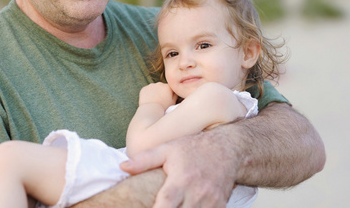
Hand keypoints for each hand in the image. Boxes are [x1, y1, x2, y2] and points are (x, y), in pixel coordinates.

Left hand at [121, 130, 238, 207]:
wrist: (226, 148)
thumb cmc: (193, 148)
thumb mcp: (167, 149)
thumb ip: (145, 160)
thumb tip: (122, 167)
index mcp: (181, 180)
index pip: (166, 204)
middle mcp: (196, 193)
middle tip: (158, 207)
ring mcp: (210, 201)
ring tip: (175, 206)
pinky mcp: (220, 205)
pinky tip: (185, 206)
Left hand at [139, 83, 176, 108]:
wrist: (150, 111)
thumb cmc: (163, 108)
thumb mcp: (173, 102)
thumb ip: (175, 95)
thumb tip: (174, 90)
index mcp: (168, 86)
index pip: (169, 88)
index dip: (169, 94)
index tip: (167, 100)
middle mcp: (159, 84)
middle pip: (162, 87)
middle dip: (161, 92)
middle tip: (160, 100)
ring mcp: (151, 85)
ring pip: (154, 88)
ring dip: (154, 92)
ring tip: (154, 101)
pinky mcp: (144, 88)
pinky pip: (147, 90)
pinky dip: (148, 94)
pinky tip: (149, 100)